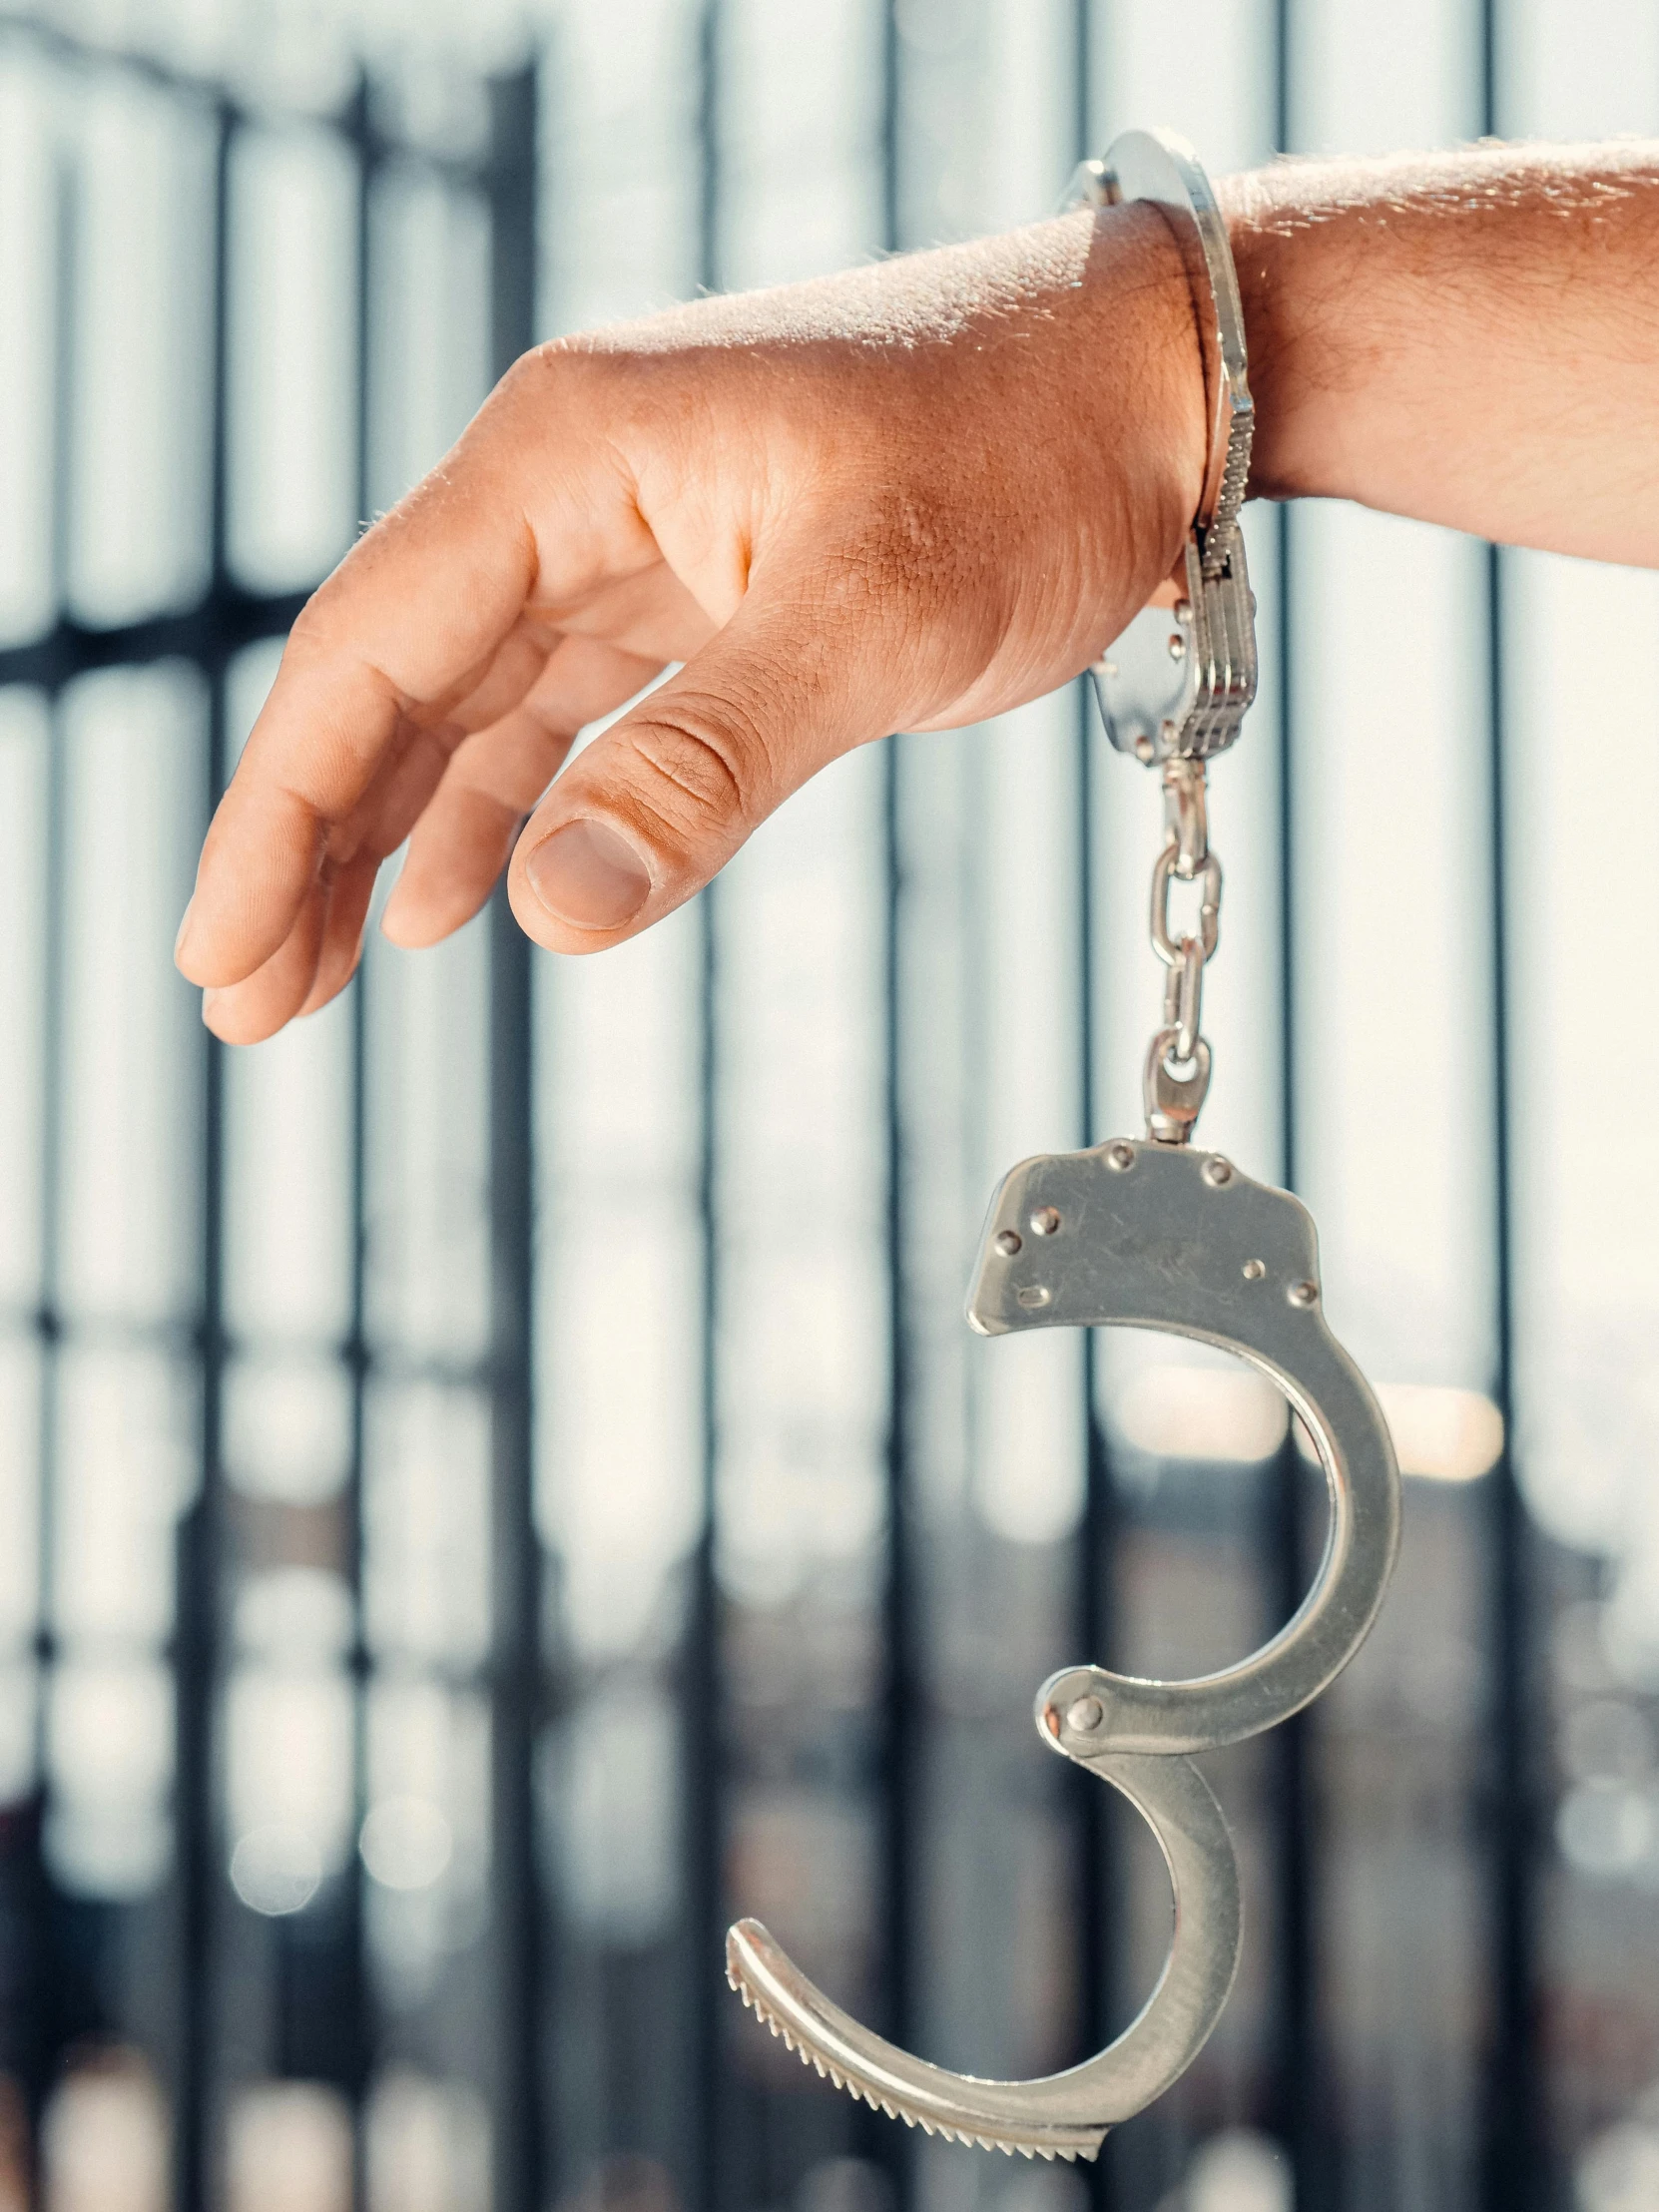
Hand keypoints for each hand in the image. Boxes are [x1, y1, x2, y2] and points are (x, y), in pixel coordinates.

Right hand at [174, 203, 1203, 1040]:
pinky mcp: (705, 599)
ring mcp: (636, 544)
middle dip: (306, 846)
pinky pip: (562, 716)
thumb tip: (549, 916)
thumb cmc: (1028, 456)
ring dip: (388, 842)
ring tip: (316, 977)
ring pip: (465, 713)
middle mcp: (574, 489)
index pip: (366, 645)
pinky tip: (460, 896)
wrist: (1159, 391)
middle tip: (244, 1001)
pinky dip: (503, 809)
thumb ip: (704, 764)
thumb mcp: (870, 614)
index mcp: (571, 453)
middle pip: (386, 684)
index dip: (277, 809)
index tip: (216, 950)